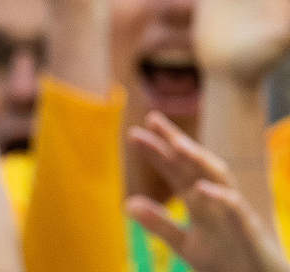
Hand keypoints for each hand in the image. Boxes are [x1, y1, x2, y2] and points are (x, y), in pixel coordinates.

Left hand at [127, 112, 289, 271]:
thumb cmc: (224, 261)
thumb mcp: (184, 243)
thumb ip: (159, 223)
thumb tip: (127, 203)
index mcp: (198, 201)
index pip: (175, 170)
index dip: (157, 152)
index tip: (135, 134)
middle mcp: (215, 199)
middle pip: (194, 164)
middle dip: (174, 141)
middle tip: (152, 119)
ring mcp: (233, 212)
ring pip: (218, 177)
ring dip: (198, 159)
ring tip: (175, 143)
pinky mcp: (249, 230)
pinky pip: (236, 210)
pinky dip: (220, 197)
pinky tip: (201, 187)